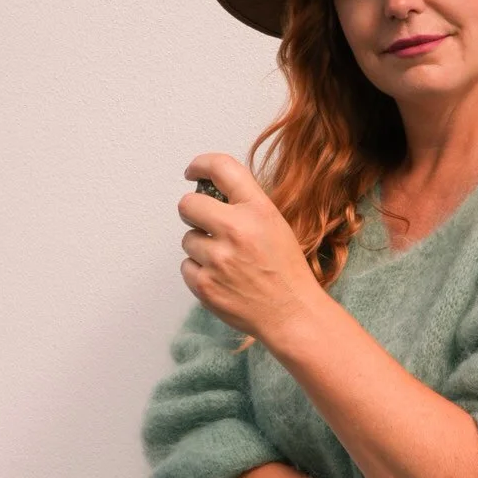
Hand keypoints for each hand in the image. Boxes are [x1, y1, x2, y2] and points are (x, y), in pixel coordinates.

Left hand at [179, 153, 321, 342]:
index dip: (201, 165)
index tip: (194, 172)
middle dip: (193, 212)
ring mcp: (218, 258)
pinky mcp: (204, 284)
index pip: (221, 167)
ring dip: (200, 246)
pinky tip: (221, 277)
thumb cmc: (286, 270)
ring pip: (186, 239)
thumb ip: (246, 205)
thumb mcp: (276, 224)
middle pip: (187, 204)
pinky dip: (199, 271)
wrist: (291, 313)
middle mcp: (236, 229)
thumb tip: (212, 192)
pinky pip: (186, 266)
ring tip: (225, 260)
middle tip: (206, 223)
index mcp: (258, 209)